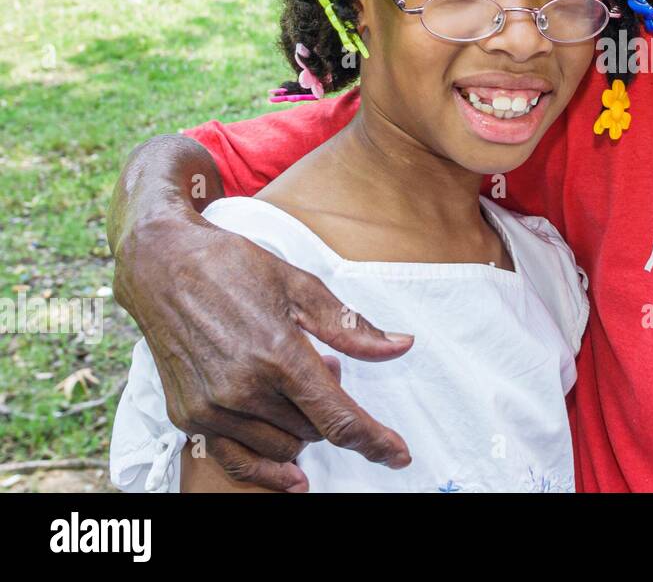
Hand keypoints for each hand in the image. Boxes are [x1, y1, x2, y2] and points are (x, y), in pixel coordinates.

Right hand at [110, 136, 413, 490]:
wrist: (162, 266)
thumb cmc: (233, 268)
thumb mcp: (300, 286)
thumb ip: (350, 327)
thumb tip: (399, 347)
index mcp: (279, 355)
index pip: (338, 418)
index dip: (374, 441)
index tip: (397, 455)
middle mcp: (244, 389)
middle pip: (313, 432)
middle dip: (329, 409)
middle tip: (321, 366)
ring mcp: (212, 408)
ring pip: (282, 448)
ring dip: (299, 428)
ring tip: (287, 382)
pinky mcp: (188, 416)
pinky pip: (238, 459)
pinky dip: (266, 468)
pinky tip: (290, 476)